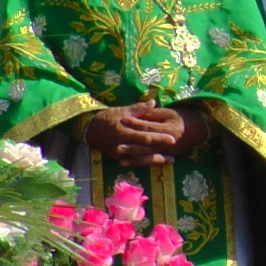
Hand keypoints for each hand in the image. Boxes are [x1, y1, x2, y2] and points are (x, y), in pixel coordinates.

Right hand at [84, 100, 205, 165]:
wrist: (89, 130)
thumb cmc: (108, 118)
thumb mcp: (122, 111)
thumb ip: (138, 109)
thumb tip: (153, 102)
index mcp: (123, 132)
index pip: (144, 136)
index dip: (158, 138)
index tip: (172, 138)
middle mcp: (121, 145)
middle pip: (144, 149)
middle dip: (161, 150)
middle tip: (176, 149)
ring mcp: (120, 154)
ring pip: (141, 159)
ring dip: (157, 160)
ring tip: (172, 160)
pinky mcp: (119, 159)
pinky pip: (135, 162)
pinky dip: (147, 163)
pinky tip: (159, 163)